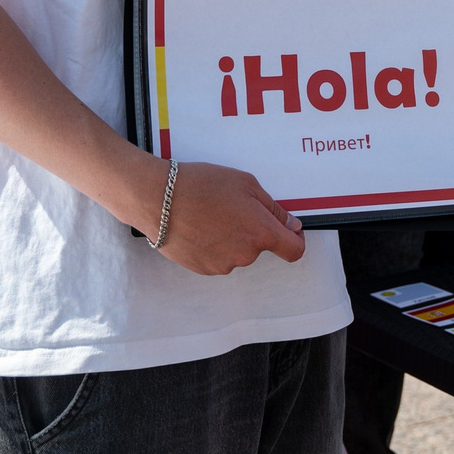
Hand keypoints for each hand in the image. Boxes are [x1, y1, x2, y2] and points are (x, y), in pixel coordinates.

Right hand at [151, 160, 306, 274]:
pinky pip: (218, 258)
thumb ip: (273, 208)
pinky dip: (214, 245)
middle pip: (260, 246)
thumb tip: (290, 225)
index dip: (295, 240)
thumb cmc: (201, 186)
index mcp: (261, 233)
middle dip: (252, 229)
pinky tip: (200, 226)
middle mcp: (245, 255)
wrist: (158, 199)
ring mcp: (223, 265)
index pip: (293, 250)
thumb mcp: (246, 184)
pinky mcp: (203, 269)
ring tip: (210, 214)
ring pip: (237, 252)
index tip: (290, 230)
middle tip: (232, 206)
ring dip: (231, 237)